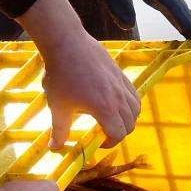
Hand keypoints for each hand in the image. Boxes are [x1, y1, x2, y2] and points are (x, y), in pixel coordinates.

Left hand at [17, 0, 140, 147]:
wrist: (66, 43)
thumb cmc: (61, 74)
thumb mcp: (57, 106)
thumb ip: (59, 130)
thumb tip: (54, 148)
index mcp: (105, 109)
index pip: (119, 134)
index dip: (110, 143)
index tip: (99, 142)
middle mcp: (119, 98)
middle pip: (130, 124)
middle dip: (119, 133)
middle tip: (105, 132)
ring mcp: (122, 85)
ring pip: (136, 109)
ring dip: (127, 119)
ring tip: (112, 118)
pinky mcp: (121, 74)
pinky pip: (134, 94)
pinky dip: (130, 104)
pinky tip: (116, 102)